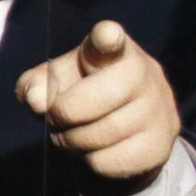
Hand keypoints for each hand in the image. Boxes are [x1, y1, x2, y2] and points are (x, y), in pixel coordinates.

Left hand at [15, 20, 179, 195]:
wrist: (121, 134)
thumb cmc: (80, 97)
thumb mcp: (52, 85)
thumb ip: (36, 86)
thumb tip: (35, 98)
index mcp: (113, 51)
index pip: (111, 41)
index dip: (107, 38)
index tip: (106, 34)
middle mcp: (144, 73)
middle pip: (104, 94)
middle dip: (68, 111)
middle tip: (56, 117)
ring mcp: (158, 109)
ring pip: (107, 133)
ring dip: (74, 140)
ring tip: (73, 134)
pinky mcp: (160, 144)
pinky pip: (111, 160)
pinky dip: (92, 161)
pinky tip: (95, 149)